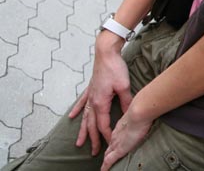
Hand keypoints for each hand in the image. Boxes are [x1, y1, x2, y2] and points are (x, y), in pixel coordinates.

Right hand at [69, 32, 132, 154]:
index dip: (107, 135)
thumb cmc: (116, 68)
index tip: (111, 144)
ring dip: (83, 130)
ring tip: (79, 143)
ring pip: (85, 117)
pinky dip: (77, 110)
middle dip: (93, 139)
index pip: (103, 125)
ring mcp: (90, 95)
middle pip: (91, 125)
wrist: (106, 52)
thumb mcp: (125, 86)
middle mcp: (92, 101)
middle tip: (94, 153)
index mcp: (100, 102)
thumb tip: (130, 113)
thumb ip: (126, 101)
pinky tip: (71, 117)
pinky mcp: (90, 88)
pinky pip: (81, 103)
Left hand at [100, 108, 152, 170]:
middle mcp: (117, 135)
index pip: (115, 136)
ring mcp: (117, 143)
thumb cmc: (143, 111)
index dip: (114, 142)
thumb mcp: (141, 114)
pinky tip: (104, 170)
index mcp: (122, 126)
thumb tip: (149, 115)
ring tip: (106, 165)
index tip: (113, 145)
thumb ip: (141, 117)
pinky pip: (109, 160)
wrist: (139, 113)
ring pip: (108, 153)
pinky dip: (106, 166)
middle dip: (108, 151)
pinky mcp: (118, 150)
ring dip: (106, 159)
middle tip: (107, 157)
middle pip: (110, 145)